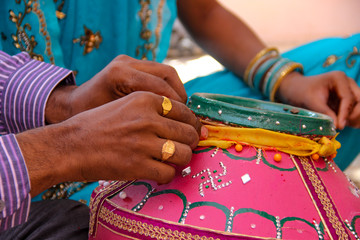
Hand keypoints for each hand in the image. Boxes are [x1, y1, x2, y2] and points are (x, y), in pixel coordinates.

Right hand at [17, 92, 202, 195]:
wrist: (69, 145)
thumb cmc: (97, 125)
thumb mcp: (126, 104)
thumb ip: (153, 109)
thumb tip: (183, 120)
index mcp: (145, 99)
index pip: (184, 111)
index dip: (192, 123)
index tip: (191, 130)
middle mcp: (147, 118)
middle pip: (188, 132)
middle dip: (191, 141)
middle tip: (185, 146)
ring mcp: (143, 143)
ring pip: (184, 153)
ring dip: (182, 159)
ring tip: (174, 160)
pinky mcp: (138, 165)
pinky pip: (168, 172)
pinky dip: (167, 174)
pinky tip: (158, 171)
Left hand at [46, 55, 186, 123]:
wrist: (72, 105)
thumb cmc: (90, 120)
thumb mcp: (114, 124)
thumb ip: (141, 124)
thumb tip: (173, 137)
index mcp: (119, 75)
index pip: (160, 86)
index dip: (177, 106)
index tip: (184, 124)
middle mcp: (125, 63)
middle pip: (167, 74)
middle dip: (180, 97)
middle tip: (186, 118)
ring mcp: (129, 61)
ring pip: (166, 72)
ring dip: (177, 92)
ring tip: (180, 113)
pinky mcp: (131, 63)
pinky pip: (159, 74)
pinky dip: (168, 89)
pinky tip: (170, 106)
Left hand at [276, 71, 357, 129]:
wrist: (296, 90)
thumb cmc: (301, 93)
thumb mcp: (311, 102)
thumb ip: (325, 112)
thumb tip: (338, 126)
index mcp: (338, 78)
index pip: (348, 98)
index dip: (345, 114)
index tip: (340, 126)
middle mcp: (347, 82)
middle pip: (358, 101)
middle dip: (353, 115)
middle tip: (341, 126)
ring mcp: (349, 90)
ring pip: (358, 106)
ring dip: (353, 117)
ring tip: (340, 126)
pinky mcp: (347, 99)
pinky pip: (355, 109)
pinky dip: (351, 118)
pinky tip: (342, 124)